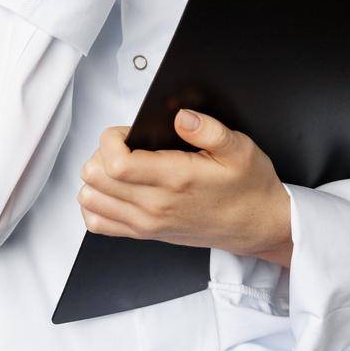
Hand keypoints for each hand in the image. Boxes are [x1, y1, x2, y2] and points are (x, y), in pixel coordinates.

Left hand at [78, 110, 293, 265]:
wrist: (258, 225)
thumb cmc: (248, 187)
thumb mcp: (239, 148)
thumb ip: (209, 129)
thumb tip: (182, 116)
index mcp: (175, 179)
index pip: (115, 163)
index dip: (109, 140)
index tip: (124, 132)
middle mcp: (156, 205)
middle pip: (96, 179)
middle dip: (101, 153)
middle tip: (123, 145)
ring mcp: (148, 223)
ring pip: (91, 200)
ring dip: (97, 177)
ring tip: (119, 165)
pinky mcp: (145, 234)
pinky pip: (98, 223)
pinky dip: (96, 204)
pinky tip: (113, 189)